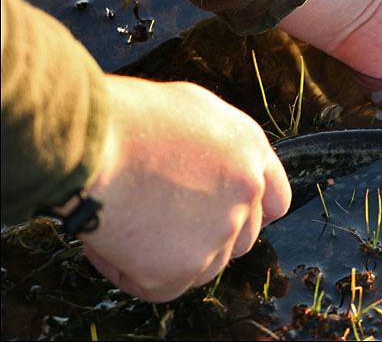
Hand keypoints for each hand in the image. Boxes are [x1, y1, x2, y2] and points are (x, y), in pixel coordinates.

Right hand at [73, 75, 290, 301]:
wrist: (89, 142)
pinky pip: (166, 287)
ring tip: (132, 222)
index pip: (276, 198)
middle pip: (242, 237)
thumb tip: (210, 168)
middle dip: (208, 234)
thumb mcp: (192, 109)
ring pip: (207, 266)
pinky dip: (137, 274)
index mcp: (250, 150)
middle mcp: (246, 191)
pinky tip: (113, 242)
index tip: (230, 216)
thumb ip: (216, 146)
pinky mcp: (184, 265)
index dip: (252, 211)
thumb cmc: (126, 118)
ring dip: (173, 255)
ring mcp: (219, 231)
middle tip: (165, 219)